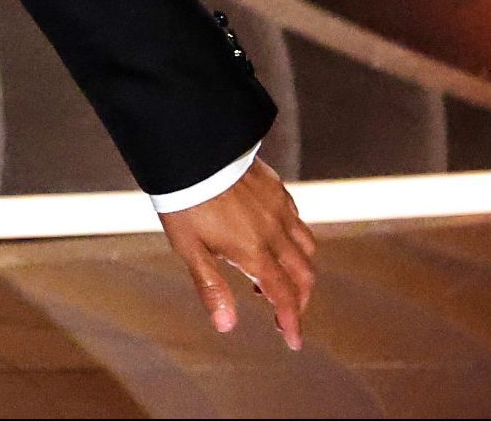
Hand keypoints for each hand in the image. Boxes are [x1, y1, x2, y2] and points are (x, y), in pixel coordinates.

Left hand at [160, 157, 316, 349]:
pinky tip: (272, 237)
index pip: (283, 296)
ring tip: (272, 275)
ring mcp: (279, 208)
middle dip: (299, 299)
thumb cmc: (184, 199)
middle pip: (304, 275)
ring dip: (299, 269)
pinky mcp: (277, 188)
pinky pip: (297, 219)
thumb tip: (226, 325)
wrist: (190, 150)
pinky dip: (294, 238)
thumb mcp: (189, 248)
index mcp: (253, 252)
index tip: (293, 340)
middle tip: (284, 311)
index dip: (291, 321)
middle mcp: (274, 232)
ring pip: (307, 247)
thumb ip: (211, 286)